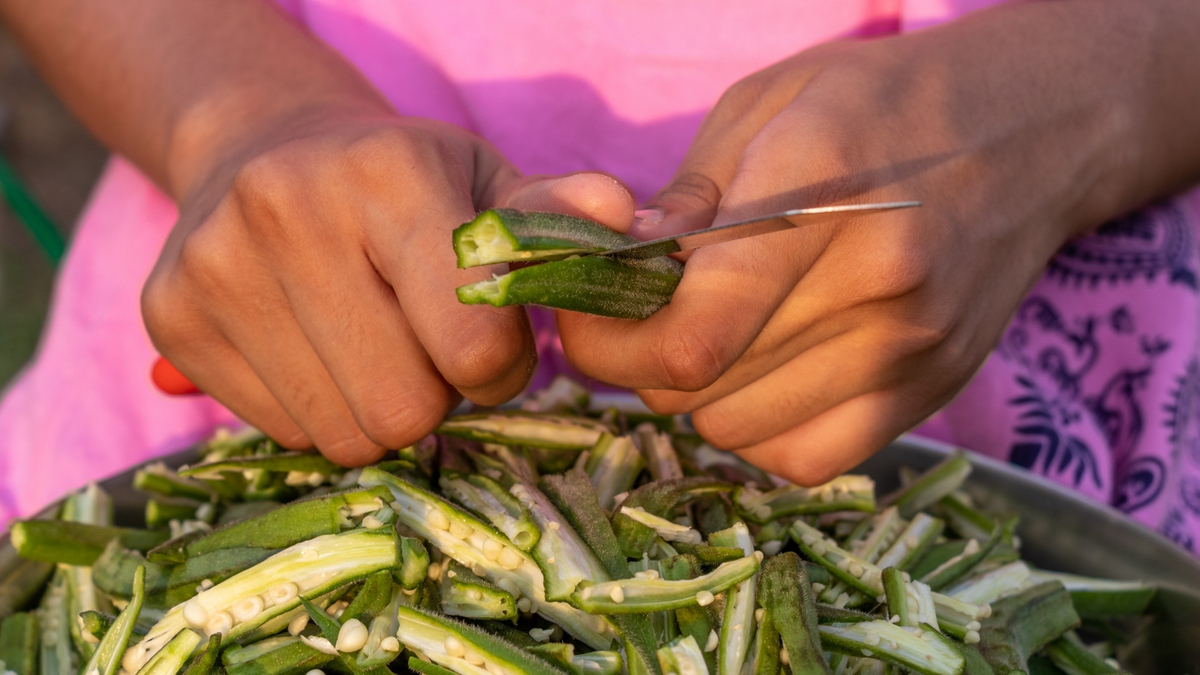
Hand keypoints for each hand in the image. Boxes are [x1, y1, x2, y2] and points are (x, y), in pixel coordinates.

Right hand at [143, 109, 633, 465]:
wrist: (266, 151)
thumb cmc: (406, 184)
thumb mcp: (486, 184)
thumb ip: (554, 218)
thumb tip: (625, 219)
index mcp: (387, 174)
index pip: (472, 342)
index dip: (502, 365)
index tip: (493, 341)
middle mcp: (287, 210)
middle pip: (405, 408)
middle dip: (441, 397)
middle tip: (434, 352)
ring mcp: (216, 266)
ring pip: (343, 434)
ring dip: (384, 410)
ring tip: (379, 346)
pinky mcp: (170, 317)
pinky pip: (285, 431)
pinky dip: (323, 410)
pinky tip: (321, 350)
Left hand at [559, 3, 1166, 483]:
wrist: (1031, 131)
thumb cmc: (880, 104)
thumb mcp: (768, 107)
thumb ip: (685, 196)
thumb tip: (612, 265)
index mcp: (819, 188)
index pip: (694, 333)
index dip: (610, 341)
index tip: (589, 314)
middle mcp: (875, 281)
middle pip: (699, 387)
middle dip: (642, 357)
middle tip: (651, 311)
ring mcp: (911, 348)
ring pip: (738, 430)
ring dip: (699, 393)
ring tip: (717, 333)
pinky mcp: (930, 391)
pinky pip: (804, 459)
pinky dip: (759, 430)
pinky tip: (765, 374)